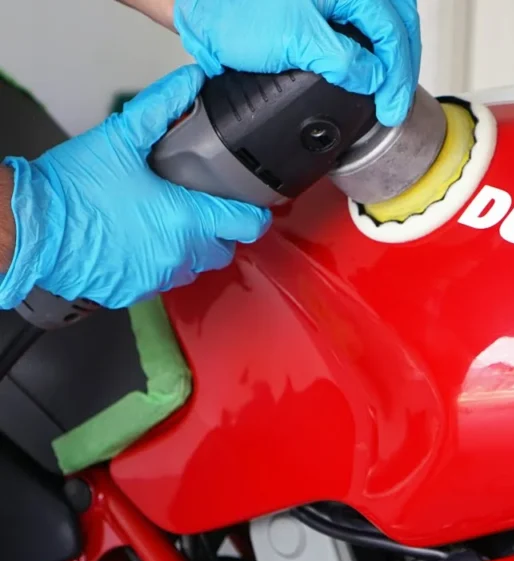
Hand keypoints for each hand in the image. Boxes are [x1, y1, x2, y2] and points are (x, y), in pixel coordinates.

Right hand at [0, 65, 270, 309]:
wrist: (26, 230)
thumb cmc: (69, 191)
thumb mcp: (119, 138)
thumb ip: (161, 108)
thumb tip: (189, 82)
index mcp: (183, 219)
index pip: (245, 225)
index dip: (255, 214)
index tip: (254, 206)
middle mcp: (176, 255)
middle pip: (222, 250)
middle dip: (220, 232)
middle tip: (204, 208)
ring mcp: (154, 278)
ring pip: (192, 268)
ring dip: (189, 249)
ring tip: (168, 222)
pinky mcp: (132, 292)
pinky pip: (160, 281)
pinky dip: (158, 263)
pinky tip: (139, 240)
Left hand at [173, 0, 420, 126]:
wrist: (196, 3)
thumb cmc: (233, 8)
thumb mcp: (295, 40)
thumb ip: (343, 61)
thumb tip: (374, 79)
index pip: (393, 32)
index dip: (398, 77)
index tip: (391, 109)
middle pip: (399, 23)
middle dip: (403, 66)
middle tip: (395, 103)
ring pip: (387, 19)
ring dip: (394, 54)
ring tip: (390, 87)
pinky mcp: (325, 5)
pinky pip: (364, 21)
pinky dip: (375, 45)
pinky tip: (372, 66)